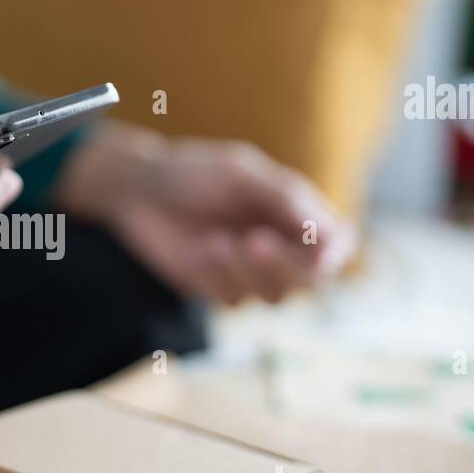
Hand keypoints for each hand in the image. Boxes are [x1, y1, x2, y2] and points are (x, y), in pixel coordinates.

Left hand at [55, 124, 355, 303]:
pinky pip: (234, 299)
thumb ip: (285, 201)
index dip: (334, 255)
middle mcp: (279, 244)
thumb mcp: (241, 175)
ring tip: (216, 241)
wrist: (136, 190)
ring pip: (276, 296)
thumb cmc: (193, 173)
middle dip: (286, 265)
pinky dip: (219, 277)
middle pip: (312, 279)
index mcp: (294, 211)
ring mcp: (249, 270)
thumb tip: (329, 235)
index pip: (337, 244)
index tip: (317, 255)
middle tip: (254, 242)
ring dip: (249, 273)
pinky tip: (200, 251)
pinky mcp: (218, 287)